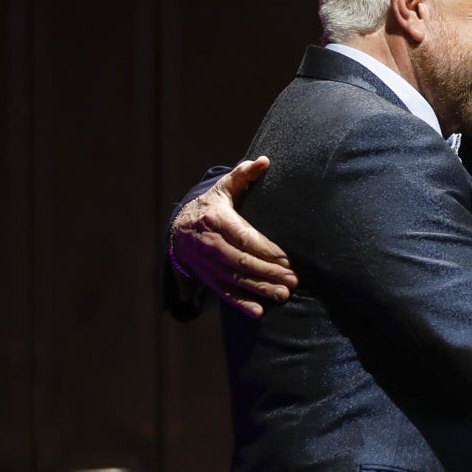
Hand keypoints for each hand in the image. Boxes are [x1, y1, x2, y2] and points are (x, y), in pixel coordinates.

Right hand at [170, 156, 297, 317]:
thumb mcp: (223, 188)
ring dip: (259, 290)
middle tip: (292, 281)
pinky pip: (223, 291)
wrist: (178, 227)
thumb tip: (263, 160)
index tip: (287, 258)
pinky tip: (258, 312)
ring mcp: (205, 262)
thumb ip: (243, 175)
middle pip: (241, 261)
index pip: (243, 237)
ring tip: (283, 295)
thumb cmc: (210, 205)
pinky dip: (240, 303)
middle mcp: (208, 243)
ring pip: (234, 279)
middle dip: (268, 273)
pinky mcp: (206, 276)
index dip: (265, 249)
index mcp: (215, 219)